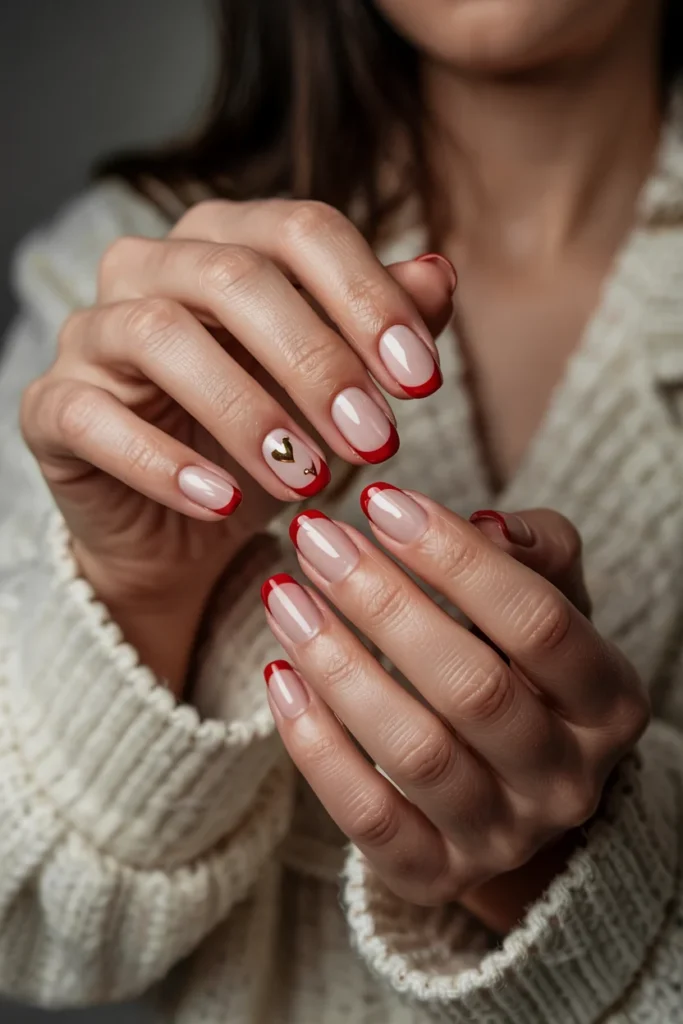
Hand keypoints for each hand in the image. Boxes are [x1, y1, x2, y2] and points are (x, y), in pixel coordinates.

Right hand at [19, 197, 454, 687]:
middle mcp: (150, 267)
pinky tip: (223, 503)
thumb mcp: (332, 391)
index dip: (369, 299)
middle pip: (235, 276)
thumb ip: (380, 329)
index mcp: (225, 241)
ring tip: (306, 479)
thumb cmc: (261, 443)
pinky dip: (163, 463)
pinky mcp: (52, 406)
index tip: (423, 382)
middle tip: (376, 439)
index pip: (302, 231)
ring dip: (246, 411)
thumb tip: (438, 275)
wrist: (181, 527)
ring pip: (161, 335)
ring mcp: (91, 332)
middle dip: (317, 359)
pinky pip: (94, 419)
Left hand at [262, 486, 649, 928]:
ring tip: (284, 596)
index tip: (380, 501)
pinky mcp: (435, 873)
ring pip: (414, 752)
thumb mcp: (552, 602)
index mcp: (608, 702)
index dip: (457, 558)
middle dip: (383, 601)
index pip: (539, 622)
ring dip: (338, 664)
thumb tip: (486, 524)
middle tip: (315, 538)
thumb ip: (536, 549)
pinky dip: (316, 745)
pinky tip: (279, 674)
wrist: (512, 787)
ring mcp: (502, 837)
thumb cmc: (524, 670)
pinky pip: (367, 817)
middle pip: (472, 687)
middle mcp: (566, 779)